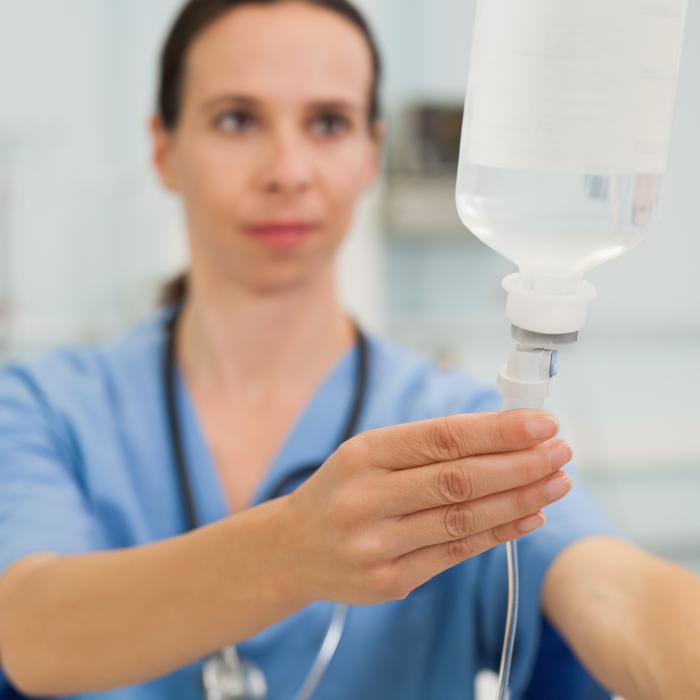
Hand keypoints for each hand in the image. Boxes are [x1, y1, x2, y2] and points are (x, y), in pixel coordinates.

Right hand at [287, 410, 571, 604]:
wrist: (294, 548)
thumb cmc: (342, 489)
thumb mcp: (368, 453)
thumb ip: (427, 446)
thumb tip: (504, 435)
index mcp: (364, 454)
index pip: (441, 438)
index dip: (497, 431)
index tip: (542, 424)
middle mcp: (367, 498)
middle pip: (459, 479)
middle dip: (520, 465)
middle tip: (561, 452)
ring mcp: (377, 544)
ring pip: (464, 518)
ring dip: (520, 500)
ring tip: (557, 482)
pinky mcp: (390, 581)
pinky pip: (456, 553)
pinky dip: (498, 533)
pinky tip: (530, 517)